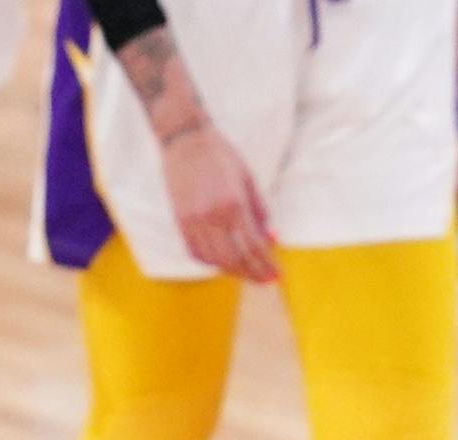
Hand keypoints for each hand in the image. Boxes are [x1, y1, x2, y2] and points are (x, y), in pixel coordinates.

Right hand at [159, 121, 276, 282]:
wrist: (185, 139)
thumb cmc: (221, 154)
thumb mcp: (248, 178)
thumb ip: (260, 211)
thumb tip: (271, 238)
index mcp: (233, 204)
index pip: (254, 246)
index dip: (266, 265)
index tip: (277, 276)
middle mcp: (212, 216)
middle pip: (235, 259)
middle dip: (253, 274)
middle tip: (265, 281)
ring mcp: (193, 221)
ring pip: (215, 260)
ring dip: (233, 271)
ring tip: (247, 273)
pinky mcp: (180, 221)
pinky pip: (196, 252)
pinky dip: (211, 262)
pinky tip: (223, 263)